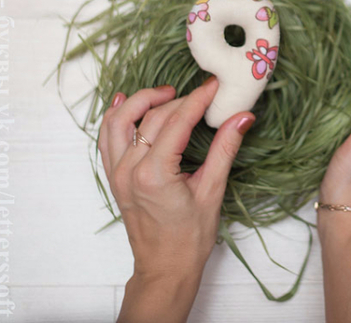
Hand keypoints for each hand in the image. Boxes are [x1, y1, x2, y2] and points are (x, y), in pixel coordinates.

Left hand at [98, 78, 254, 322]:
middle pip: (152, 117)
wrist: (165, 267)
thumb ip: (225, 149)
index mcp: (154, 173)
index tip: (214, 85)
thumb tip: (243, 117)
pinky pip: (107, 138)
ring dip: (140, 101)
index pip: (177, 121)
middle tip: (202, 94)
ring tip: (166, 92)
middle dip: (179, 100)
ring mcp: (116, 172)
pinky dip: (116, 117)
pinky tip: (124, 102)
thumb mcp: (212, 191)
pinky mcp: (113, 176)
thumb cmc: (190, 237)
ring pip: (119, 121)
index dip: (198, 99)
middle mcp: (129, 169)